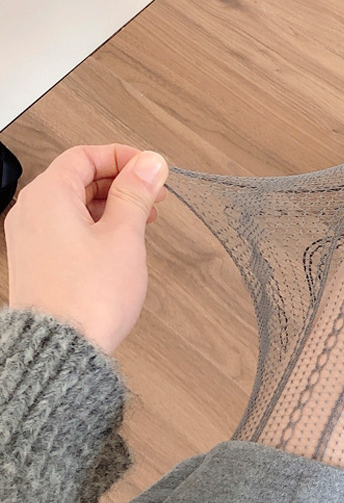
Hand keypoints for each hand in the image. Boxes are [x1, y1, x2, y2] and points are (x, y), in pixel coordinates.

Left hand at [4, 144, 168, 353]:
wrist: (63, 346)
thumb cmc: (88, 297)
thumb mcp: (124, 235)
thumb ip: (136, 193)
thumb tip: (149, 164)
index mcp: (48, 196)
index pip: (85, 155)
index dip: (122, 157)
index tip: (150, 169)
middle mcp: (32, 212)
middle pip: (78, 178)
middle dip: (120, 181)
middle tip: (153, 193)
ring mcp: (32, 237)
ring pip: (74, 204)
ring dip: (111, 204)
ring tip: (144, 218)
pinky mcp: (39, 260)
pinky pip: (67, 227)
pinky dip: (97, 225)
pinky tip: (122, 240)